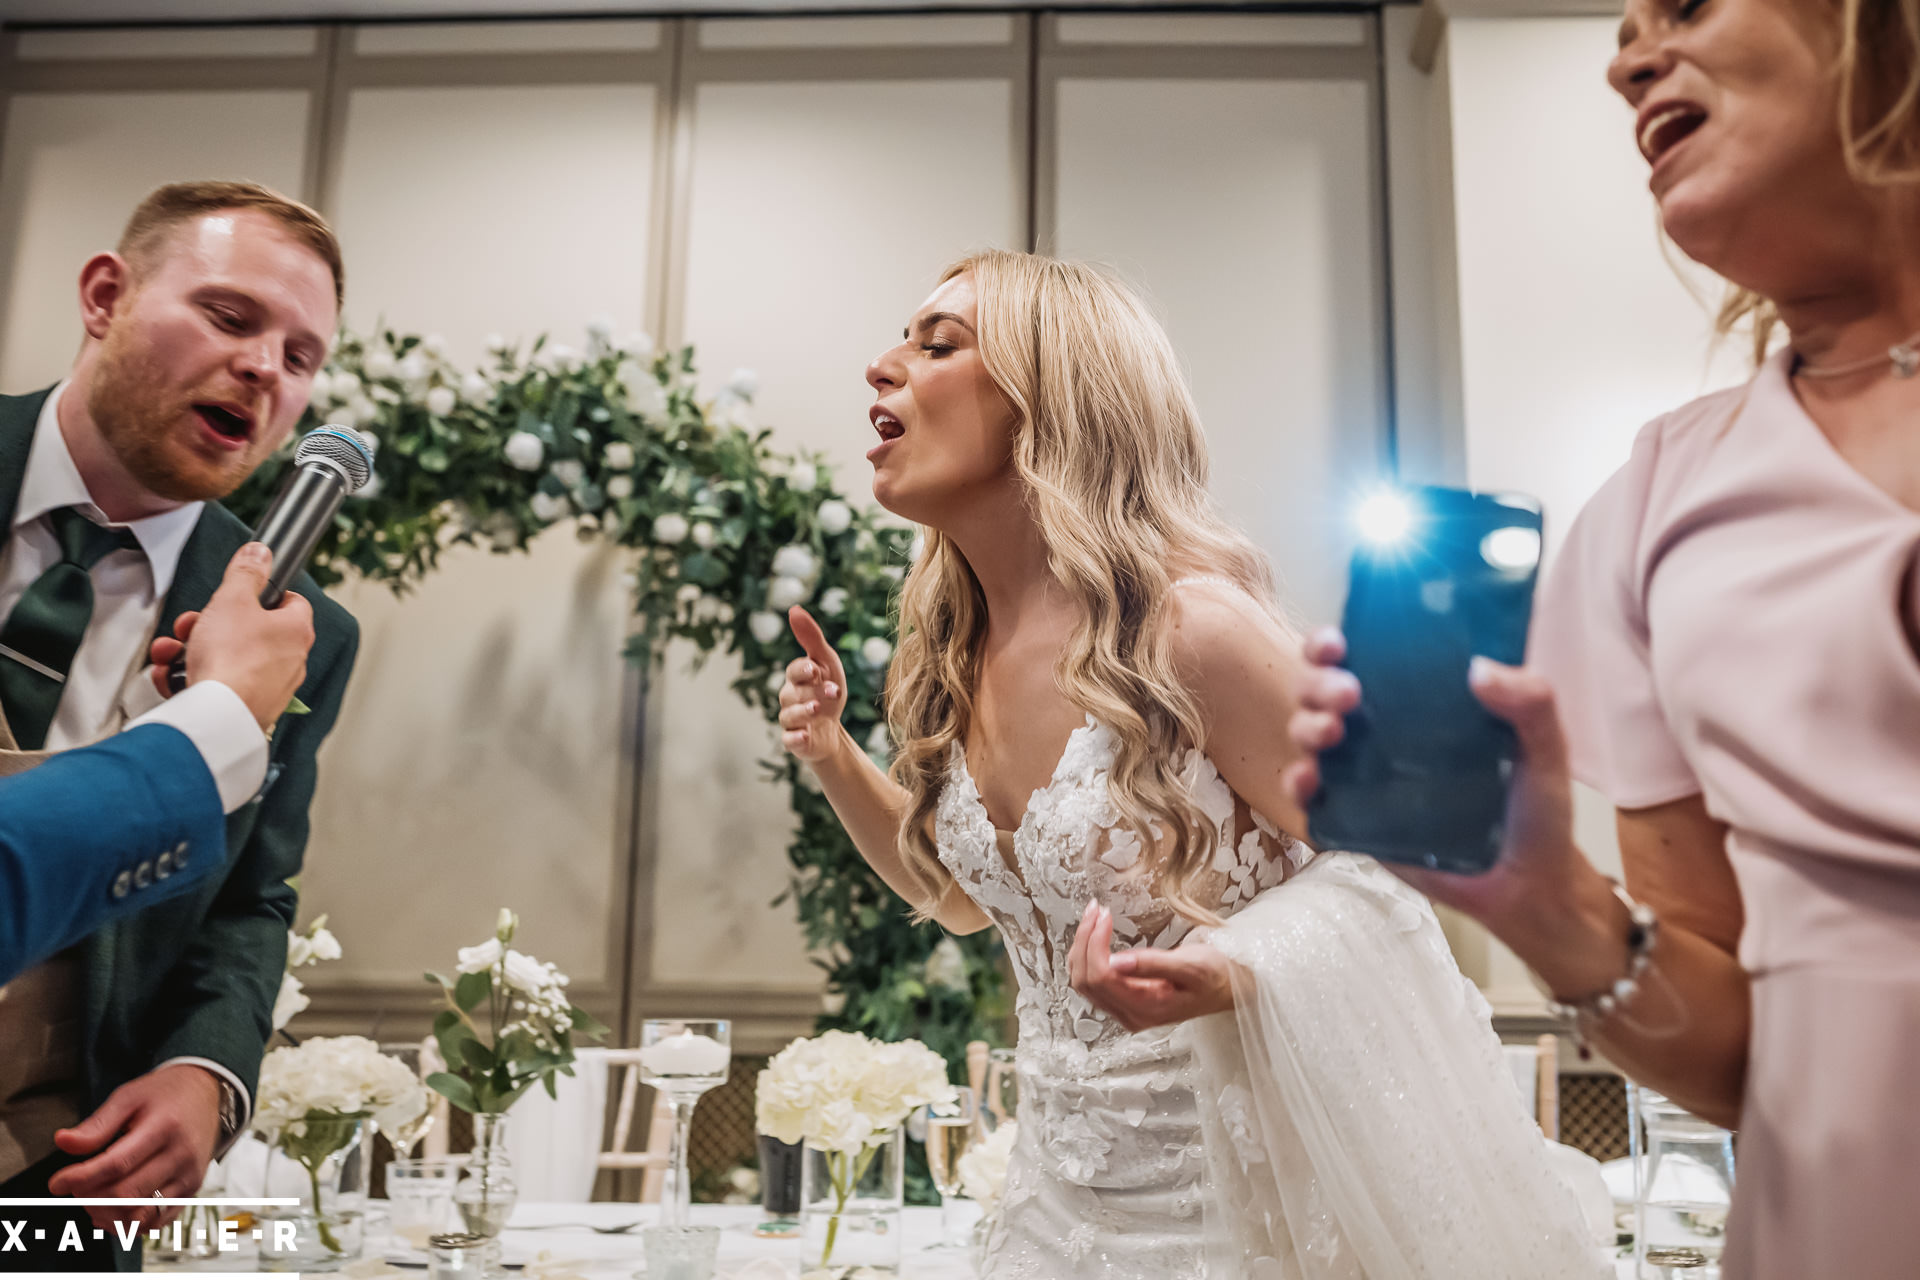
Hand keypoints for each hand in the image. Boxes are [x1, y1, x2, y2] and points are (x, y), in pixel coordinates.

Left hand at [48, 1063, 221, 1230]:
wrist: (206, 1093)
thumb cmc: (164, 1094)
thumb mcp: (128, 1097)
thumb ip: (97, 1124)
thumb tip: (63, 1143)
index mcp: (165, 1127)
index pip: (117, 1164)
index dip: (82, 1178)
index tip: (57, 1183)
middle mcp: (182, 1155)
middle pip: (125, 1193)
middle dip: (90, 1197)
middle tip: (74, 1188)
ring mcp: (190, 1176)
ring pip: (140, 1213)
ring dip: (106, 1214)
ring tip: (90, 1200)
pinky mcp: (192, 1190)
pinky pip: (157, 1222)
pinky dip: (128, 1225)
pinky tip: (110, 1212)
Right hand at [149, 542, 314, 730]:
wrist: (218, 714)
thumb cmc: (232, 659)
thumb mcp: (232, 600)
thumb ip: (245, 573)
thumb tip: (260, 553)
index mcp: (295, 630)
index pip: (289, 601)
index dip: (262, 593)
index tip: (240, 592)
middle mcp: (289, 660)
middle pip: (247, 631)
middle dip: (209, 625)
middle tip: (191, 626)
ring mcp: (269, 687)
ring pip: (226, 658)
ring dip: (192, 650)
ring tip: (172, 652)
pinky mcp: (246, 707)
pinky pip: (217, 685)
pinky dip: (191, 678)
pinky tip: (172, 676)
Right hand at [779, 606, 849, 763]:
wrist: (834, 730)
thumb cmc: (828, 691)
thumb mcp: (827, 663)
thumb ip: (811, 638)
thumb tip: (794, 609)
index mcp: (797, 678)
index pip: (794, 670)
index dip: (804, 670)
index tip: (817, 670)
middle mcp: (789, 698)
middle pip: (792, 693)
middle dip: (812, 692)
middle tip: (832, 692)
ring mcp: (790, 720)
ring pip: (789, 715)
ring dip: (804, 712)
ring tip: (817, 710)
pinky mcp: (794, 741)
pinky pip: (788, 740)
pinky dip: (795, 738)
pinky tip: (804, 736)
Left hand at [1067, 900, 1235, 1031]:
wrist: (1229, 988)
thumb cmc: (1215, 976)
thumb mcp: (1190, 965)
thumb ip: (1152, 965)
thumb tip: (1116, 962)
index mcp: (1146, 1008)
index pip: (1101, 977)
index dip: (1094, 944)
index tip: (1105, 915)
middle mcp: (1131, 1014)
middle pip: (1085, 981)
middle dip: (1084, 941)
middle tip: (1096, 910)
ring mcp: (1125, 1010)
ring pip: (1084, 981)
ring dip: (1082, 947)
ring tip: (1093, 917)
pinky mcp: (1125, 1001)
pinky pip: (1093, 981)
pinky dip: (1088, 955)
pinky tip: (1095, 936)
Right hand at [1279, 630, 1615, 984]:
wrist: (1528, 886)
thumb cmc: (1535, 808)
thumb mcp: (1547, 747)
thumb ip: (1531, 701)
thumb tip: (1478, 668)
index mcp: (1419, 701)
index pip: (1364, 657)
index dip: (1332, 643)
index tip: (1338, 642)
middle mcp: (1383, 731)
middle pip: (1320, 690)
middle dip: (1317, 682)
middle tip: (1348, 693)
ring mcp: (1364, 776)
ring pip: (1308, 734)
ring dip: (1306, 724)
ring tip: (1332, 732)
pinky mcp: (1355, 820)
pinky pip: (1312, 798)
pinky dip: (1298, 784)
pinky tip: (1310, 781)